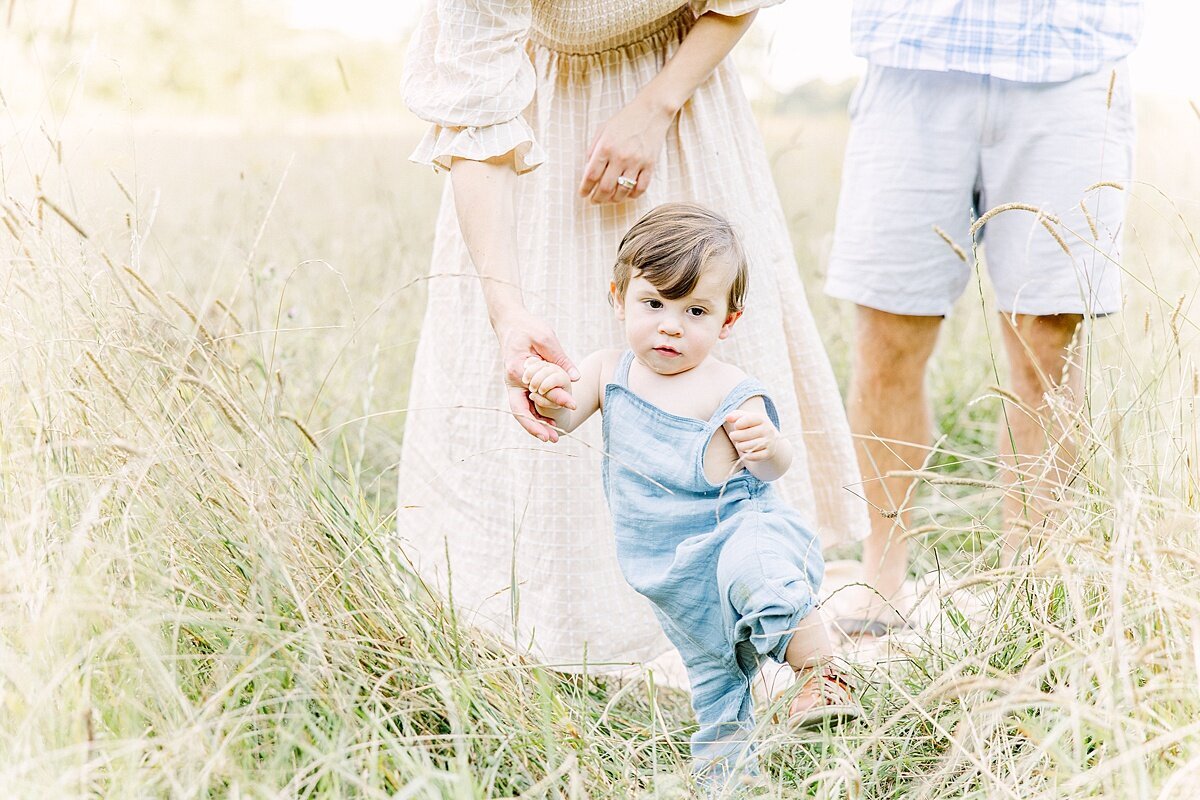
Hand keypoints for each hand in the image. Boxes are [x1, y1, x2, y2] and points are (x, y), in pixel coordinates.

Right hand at [496, 311, 578, 442]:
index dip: (555, 399)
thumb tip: (575, 378)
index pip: (536, 391)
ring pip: (522, 411)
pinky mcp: (519, 384)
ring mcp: (514, 384)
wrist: (511, 322)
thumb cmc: (528, 327)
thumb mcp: (546, 338)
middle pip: (520, 410)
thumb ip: (560, 359)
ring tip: (554, 437)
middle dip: (536, 427)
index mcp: (517, 369)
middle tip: (554, 439)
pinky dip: (536, 415)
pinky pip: (525, 404)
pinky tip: (550, 422)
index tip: (573, 404)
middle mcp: (512, 380)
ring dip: (536, 425)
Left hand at [578, 96, 672, 203]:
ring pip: (622, 191)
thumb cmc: (625, 120)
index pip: (591, 176)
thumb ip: (593, 150)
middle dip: (597, 198)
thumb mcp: (603, 130)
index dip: (585, 188)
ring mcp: (636, 163)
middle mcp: (620, 157)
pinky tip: (626, 194)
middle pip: (605, 188)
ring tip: (609, 199)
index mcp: (605, 147)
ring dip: (613, 199)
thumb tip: (587, 170)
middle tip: (594, 200)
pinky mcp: (650, 165)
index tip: (583, 193)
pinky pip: (640, 188)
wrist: (651, 112)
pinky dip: (632, 195)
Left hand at [724, 410, 779, 462]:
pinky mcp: (769, 453)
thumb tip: (728, 417)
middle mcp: (768, 430)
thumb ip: (735, 415)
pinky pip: (753, 456)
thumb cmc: (752, 427)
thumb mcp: (745, 418)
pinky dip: (746, 455)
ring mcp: (770, 442)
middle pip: (745, 434)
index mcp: (762, 419)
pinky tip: (746, 451)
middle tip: (734, 436)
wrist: (769, 439)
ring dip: (740, 446)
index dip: (738, 424)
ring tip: (739, 444)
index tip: (736, 426)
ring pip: (747, 446)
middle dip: (735, 436)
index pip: (747, 420)